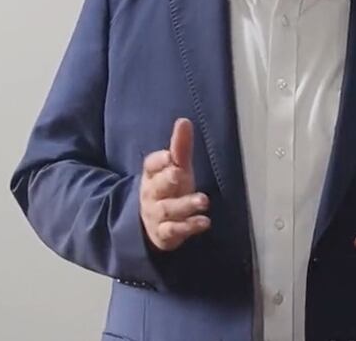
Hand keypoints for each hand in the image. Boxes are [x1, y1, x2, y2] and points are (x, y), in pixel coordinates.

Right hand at [139, 117, 210, 250]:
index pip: (151, 166)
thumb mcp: (177, 167)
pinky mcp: (164, 234)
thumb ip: (180, 147)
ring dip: (185, 205)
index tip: (169, 155)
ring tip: (203, 201)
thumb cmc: (169, 189)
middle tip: (180, 173)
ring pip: (168, 210)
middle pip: (158, 187)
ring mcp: (157, 215)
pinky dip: (188, 227)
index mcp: (153, 175)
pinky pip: (173, 231)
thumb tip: (184, 121)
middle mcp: (152, 194)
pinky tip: (204, 222)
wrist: (152, 224)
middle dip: (168, 179)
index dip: (159, 161)